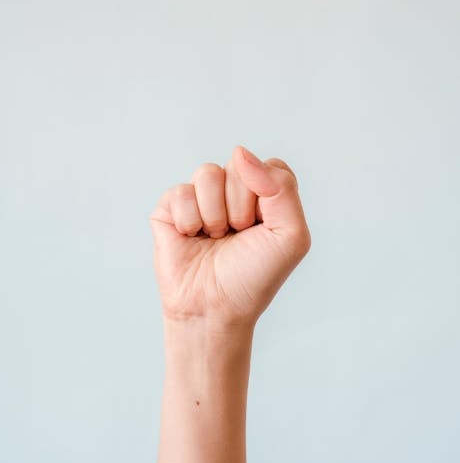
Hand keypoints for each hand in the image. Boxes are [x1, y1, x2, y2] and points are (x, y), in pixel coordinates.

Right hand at [149, 145, 310, 327]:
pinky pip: (181, 192)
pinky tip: (191, 237)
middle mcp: (233, 192)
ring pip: (208, 173)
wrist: (215, 308)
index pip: (270, 167)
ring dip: (215, 215)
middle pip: (239, 167)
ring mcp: (201, 198)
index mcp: (265, 195)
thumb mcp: (291, 235)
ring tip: (214, 238)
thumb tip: (240, 153)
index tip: (264, 228)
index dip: (267, 196)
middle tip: (236, 236)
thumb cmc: (254, 277)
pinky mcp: (171, 208)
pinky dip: (190, 220)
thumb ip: (282, 187)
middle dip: (240, 207)